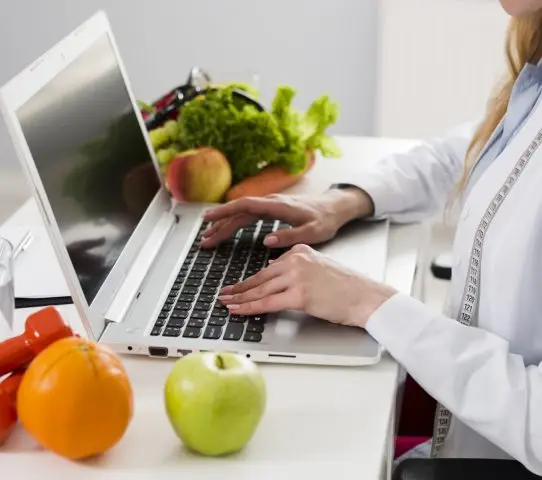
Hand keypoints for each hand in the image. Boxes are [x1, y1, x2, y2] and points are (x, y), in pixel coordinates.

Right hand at [201, 188, 373, 248]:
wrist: (335, 208)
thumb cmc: (325, 220)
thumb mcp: (312, 233)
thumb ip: (290, 237)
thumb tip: (266, 241)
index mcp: (278, 206)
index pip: (245, 205)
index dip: (225, 211)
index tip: (208, 219)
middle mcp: (271, 203)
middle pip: (238, 211)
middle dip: (219, 224)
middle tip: (204, 240)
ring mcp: (270, 205)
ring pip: (241, 213)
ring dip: (224, 224)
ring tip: (209, 237)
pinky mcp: (271, 210)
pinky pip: (248, 215)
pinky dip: (234, 222)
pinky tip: (225, 229)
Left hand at [219, 244, 396, 327]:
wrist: (366, 296)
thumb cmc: (348, 288)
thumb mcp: (320, 267)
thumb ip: (297, 269)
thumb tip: (276, 277)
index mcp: (300, 250)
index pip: (269, 268)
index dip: (251, 280)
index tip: (238, 286)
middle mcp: (296, 259)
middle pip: (260, 277)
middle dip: (239, 288)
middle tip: (224, 294)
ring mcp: (297, 276)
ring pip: (260, 290)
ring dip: (239, 298)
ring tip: (226, 303)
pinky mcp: (299, 294)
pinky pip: (267, 303)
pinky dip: (249, 308)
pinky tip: (239, 310)